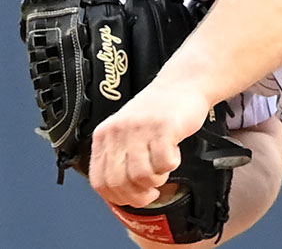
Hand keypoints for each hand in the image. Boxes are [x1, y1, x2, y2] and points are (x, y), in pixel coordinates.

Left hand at [87, 79, 211, 207]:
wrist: (182, 84)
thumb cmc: (156, 111)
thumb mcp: (126, 131)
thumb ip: (118, 157)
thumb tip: (118, 193)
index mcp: (104, 134)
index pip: (99, 181)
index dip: (117, 197)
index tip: (133, 197)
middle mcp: (119, 130)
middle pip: (119, 183)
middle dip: (138, 195)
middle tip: (151, 190)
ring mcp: (140, 128)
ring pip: (142, 176)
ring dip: (157, 179)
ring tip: (163, 166)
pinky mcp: (163, 127)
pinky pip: (164, 163)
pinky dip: (172, 165)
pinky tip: (173, 153)